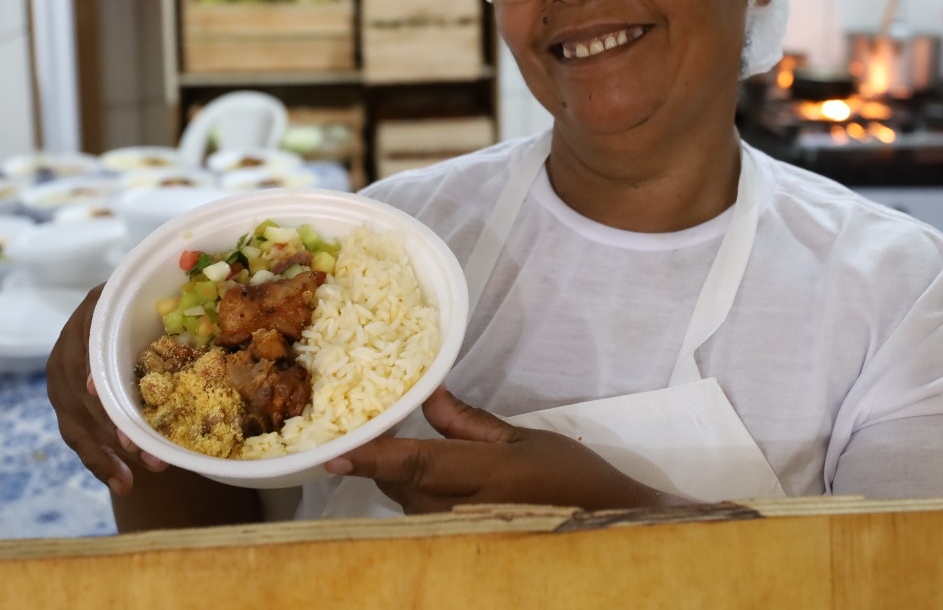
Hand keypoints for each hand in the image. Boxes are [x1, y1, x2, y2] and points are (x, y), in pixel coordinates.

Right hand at [46, 284, 167, 495]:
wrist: (121, 306)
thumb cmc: (146, 304)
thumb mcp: (148, 300)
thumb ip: (155, 309)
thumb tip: (167, 340)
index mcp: (91, 315)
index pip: (90, 353)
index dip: (99, 381)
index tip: (110, 403)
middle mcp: (68, 345)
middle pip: (83, 395)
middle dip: (115, 429)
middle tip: (149, 454)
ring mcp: (60, 375)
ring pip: (77, 422)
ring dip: (108, 453)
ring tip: (137, 476)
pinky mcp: (63, 400)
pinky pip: (75, 435)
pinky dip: (98, 461)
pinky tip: (121, 482)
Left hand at [322, 386, 680, 513]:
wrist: (608, 531)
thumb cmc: (573, 481)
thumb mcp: (524, 441)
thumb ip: (468, 423)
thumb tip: (425, 394)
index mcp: (483, 477)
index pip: (414, 464)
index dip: (372, 458)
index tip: (333, 454)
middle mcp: (462, 512)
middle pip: (400, 483)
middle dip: (386, 458)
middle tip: (374, 426)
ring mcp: (459, 536)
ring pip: (407, 503)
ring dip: (404, 478)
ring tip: (413, 453)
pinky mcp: (460, 546)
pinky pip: (422, 519)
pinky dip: (418, 497)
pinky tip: (433, 482)